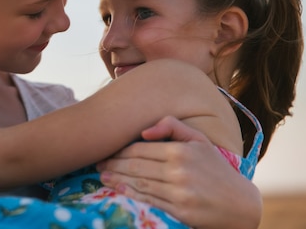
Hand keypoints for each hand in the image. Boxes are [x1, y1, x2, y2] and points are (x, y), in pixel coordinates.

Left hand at [96, 116, 261, 228]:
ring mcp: (179, 192)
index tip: (106, 151)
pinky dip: (130, 194)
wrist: (239, 202)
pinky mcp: (179, 211)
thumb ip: (172, 126)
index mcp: (180, 150)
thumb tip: (144, 130)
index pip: (140, 148)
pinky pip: (148, 200)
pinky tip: (118, 189)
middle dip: (113, 164)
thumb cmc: (215, 168)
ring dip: (116, 179)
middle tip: (97, 164)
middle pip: (135, 166)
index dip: (119, 150)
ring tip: (101, 176)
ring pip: (139, 183)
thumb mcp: (199, 140)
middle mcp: (178, 170)